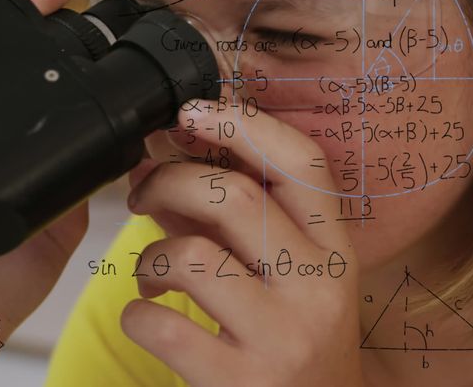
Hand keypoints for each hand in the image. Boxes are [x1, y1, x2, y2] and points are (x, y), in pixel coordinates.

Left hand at [122, 101, 364, 385]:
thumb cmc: (289, 347)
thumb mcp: (282, 281)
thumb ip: (228, 222)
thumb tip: (159, 162)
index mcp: (336, 253)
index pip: (304, 163)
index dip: (245, 125)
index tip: (193, 113)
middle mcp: (320, 289)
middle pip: (238, 196)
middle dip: (171, 181)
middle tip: (143, 195)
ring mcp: (284, 337)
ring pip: (194, 256)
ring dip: (150, 256)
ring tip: (149, 275)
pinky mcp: (242, 382)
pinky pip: (163, 326)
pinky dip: (136, 315)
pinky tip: (146, 320)